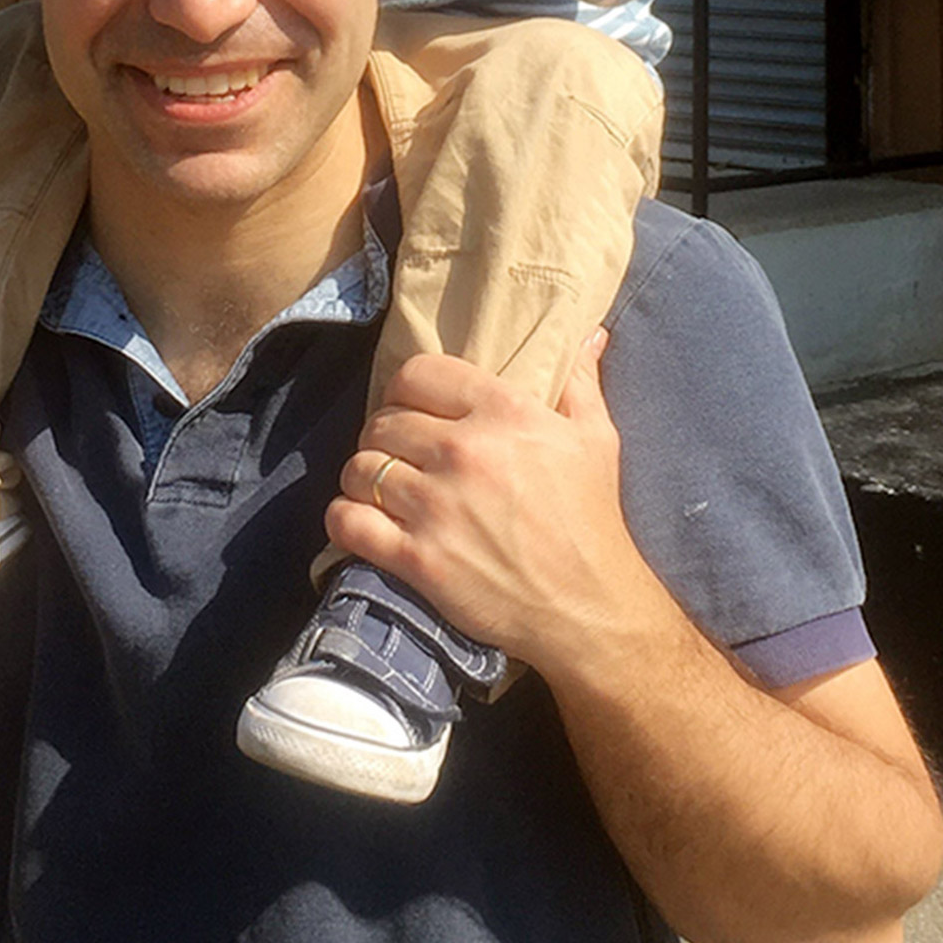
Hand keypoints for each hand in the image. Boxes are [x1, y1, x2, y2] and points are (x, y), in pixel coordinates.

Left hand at [326, 334, 659, 679]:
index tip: (412, 411)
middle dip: (383, 437)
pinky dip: (345, 519)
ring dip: (361, 478)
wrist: (588, 608)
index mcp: (504, 413)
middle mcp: (464, 452)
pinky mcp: (417, 557)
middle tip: (396, 457)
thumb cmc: (592, 520)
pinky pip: (348, 521)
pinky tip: (361, 523)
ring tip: (379, 490)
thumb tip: (588, 334)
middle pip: (382, 422)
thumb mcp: (597, 440)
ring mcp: (436, 506)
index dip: (405, 391)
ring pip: (359, 468)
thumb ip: (581, 383)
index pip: (418, 374)